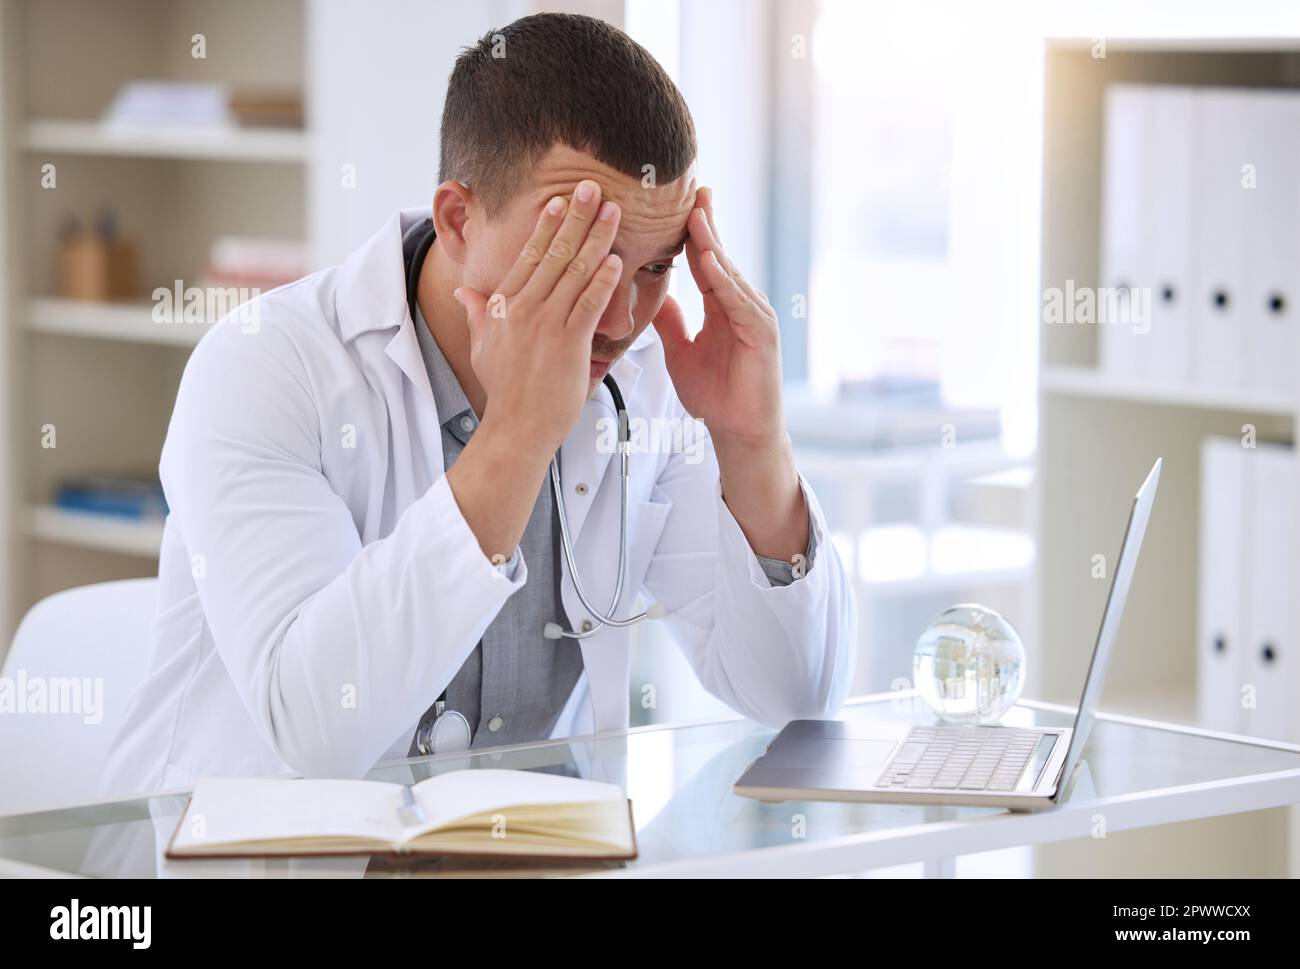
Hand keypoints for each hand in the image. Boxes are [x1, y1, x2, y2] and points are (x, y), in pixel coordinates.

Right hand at [453, 180, 621, 456]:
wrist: (517, 427)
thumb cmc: (505, 390)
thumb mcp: (483, 346)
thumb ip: (478, 313)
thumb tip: (464, 291)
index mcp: (505, 305)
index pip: (529, 255)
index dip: (547, 225)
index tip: (561, 200)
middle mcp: (525, 309)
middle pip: (555, 253)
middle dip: (577, 218)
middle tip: (593, 188)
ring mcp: (547, 325)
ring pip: (575, 272)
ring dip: (596, 239)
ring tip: (613, 213)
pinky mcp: (569, 344)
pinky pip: (589, 305)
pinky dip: (603, 282)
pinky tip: (616, 261)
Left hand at [651, 186, 784, 446]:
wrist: (738, 430)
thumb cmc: (714, 395)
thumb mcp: (680, 352)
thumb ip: (670, 322)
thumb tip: (654, 296)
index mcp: (722, 307)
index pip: (706, 261)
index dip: (694, 233)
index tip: (681, 203)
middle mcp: (741, 305)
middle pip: (721, 258)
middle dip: (707, 225)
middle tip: (695, 190)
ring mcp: (754, 317)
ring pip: (729, 275)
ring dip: (713, 246)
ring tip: (697, 216)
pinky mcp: (762, 334)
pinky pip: (739, 302)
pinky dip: (724, 282)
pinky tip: (710, 262)